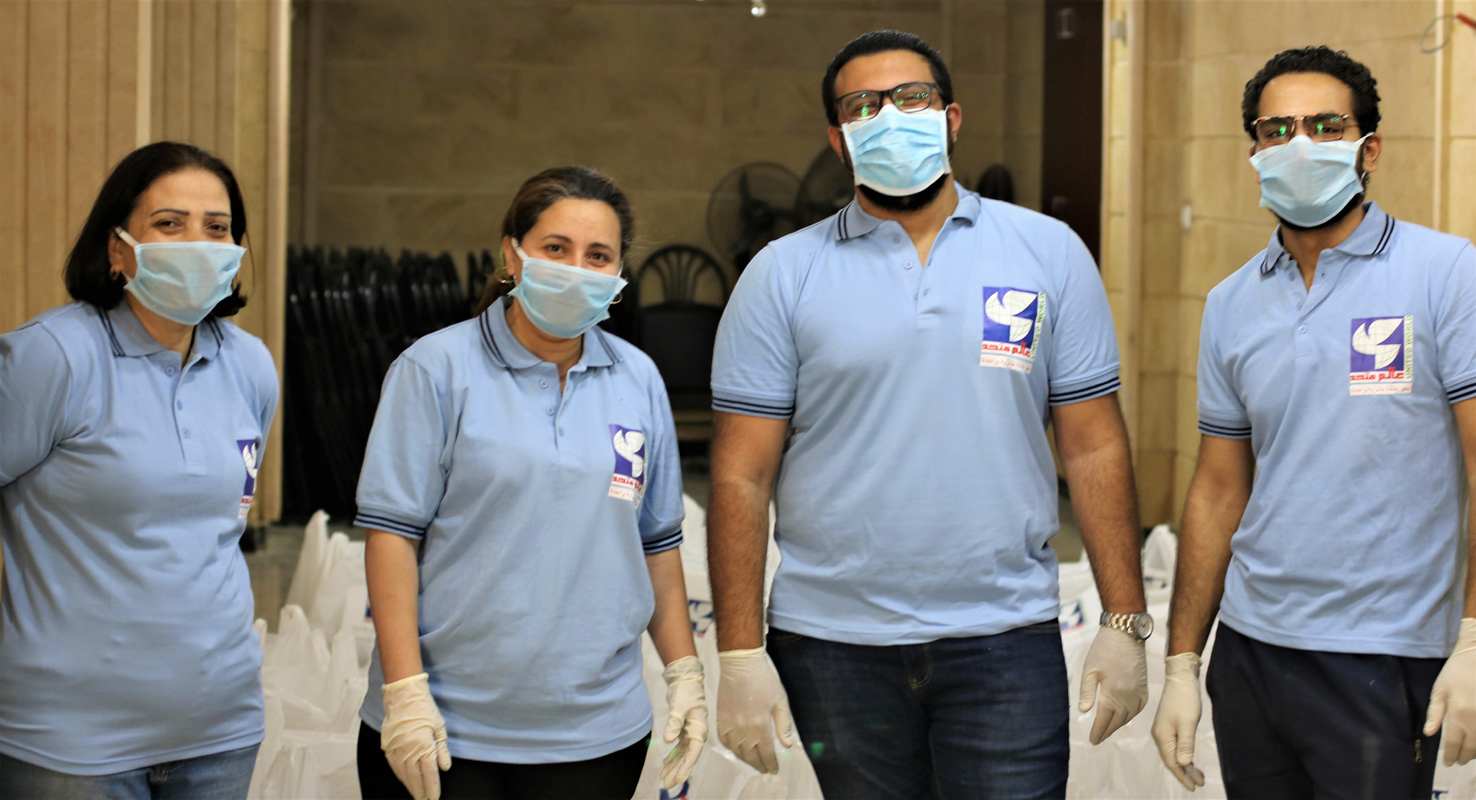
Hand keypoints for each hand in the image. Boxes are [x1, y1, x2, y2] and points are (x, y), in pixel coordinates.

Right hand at [381, 673, 451, 799]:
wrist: (403, 696)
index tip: (434, 797)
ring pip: (403, 775)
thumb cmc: (424, 709)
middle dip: (421, 791)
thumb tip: (445, 767)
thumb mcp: (439, 727)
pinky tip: (405, 780)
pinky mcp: (388, 747)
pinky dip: (400, 776)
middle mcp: (409, 751)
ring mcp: (396, 750)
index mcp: (424, 746)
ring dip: (410, 786)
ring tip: (416, 794)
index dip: (433, 788)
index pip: (430, 774)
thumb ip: (442, 750)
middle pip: (415, 778)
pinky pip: (394, 766)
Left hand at [660, 656, 708, 788]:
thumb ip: (674, 724)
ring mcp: (691, 732)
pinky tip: (665, 764)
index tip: (678, 779)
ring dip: (674, 766)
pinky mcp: (685, 729)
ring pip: (683, 754)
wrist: (686, 679)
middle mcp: (697, 734)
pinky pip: (679, 747)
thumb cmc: (685, 692)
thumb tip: (669, 740)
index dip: (685, 767)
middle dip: (677, 771)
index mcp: (699, 730)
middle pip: (687, 757)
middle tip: (666, 784)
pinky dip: (673, 756)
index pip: (693, 754)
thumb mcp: (679, 707)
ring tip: (663, 778)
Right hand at [717, 647, 795, 772]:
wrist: (740, 665)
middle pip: (751, 756)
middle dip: (759, 765)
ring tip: (754, 763)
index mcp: (760, 725)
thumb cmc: (764, 681)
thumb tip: (787, 746)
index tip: (774, 770)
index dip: (771, 764)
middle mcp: (743, 729)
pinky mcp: (720, 720)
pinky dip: (732, 749)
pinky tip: (738, 750)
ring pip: (737, 751)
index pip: (766, 753)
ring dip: (746, 760)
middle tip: (765, 770)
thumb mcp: (780, 702)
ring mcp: (730, 725)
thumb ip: (783, 726)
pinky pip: (725, 741)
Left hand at [1078, 626, 1147, 743]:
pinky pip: (1138, 708)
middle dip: (1107, 731)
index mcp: (1113, 693)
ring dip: (1118, 725)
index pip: (1104, 720)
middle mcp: (1128, 696)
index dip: (1098, 731)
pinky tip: (1124, 717)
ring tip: (1108, 730)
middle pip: (1117, 721)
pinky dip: (1130, 716)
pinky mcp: (1144, 687)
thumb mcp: (1089, 669)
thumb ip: (1087, 692)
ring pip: (1128, 717)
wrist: (1126, 633)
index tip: (1092, 740)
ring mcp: (1138, 692)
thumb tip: (1083, 711)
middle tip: (1098, 739)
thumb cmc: (1104, 649)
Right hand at [1151, 652, 1206, 790]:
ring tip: (1199, 776)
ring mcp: (1164, 731)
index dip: (1183, 776)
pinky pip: (1176, 746)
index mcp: (1163, 736)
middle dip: (1185, 773)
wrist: (1181, 678)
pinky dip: (1184, 755)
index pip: (1172, 762)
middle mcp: (1160, 735)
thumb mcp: (1188, 722)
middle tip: (1200, 783)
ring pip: (1174, 754)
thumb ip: (1186, 744)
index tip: (1195, 787)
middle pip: (1172, 760)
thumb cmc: (1185, 699)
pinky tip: (1191, 760)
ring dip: (1186, 765)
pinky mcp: (1169, 726)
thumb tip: (1183, 763)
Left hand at [1425, 618, 1475, 764]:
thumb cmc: (1455, 672)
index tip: (1448, 763)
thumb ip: (1435, 713)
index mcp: (1458, 714)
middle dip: (1464, 757)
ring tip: (1470, 756)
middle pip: (1471, 747)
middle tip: (1459, 761)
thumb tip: (1429, 734)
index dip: (1450, 756)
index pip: (1453, 743)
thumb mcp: (1439, 690)